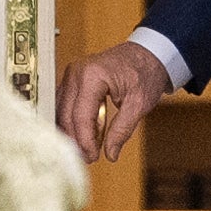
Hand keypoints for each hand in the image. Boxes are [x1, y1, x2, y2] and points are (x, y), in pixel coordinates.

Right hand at [56, 41, 172, 162]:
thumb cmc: (145, 72)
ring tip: (89, 148)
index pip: (81, 116)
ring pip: (62, 111)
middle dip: (76, 139)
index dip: (85, 140)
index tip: (93, 157)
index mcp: (92, 76)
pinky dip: (73, 121)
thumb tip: (110, 154)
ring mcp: (71, 75)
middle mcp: (76, 73)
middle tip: (90, 157)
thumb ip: (122, 130)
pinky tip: (85, 134)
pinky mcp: (72, 80)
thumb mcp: (139, 103)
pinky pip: (65, 105)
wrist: (148, 53)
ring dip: (73, 132)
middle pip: (66, 115)